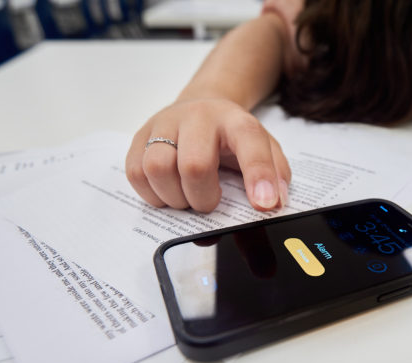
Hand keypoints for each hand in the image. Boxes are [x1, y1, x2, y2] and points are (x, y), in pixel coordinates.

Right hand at [125, 98, 290, 212]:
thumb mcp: (264, 149)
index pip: (250, 143)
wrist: (201, 109)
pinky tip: (168, 191)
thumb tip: (273, 204)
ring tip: (186, 197)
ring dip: (174, 197)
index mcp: (235, 120)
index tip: (264, 205)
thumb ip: (275, 175)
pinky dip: (152, 194)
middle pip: (194, 166)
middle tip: (209, 203)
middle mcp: (198, 116)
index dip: (258, 177)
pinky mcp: (140, 137)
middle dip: (203, 199)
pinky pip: (136, 173)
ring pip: (157, 169)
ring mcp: (164, 124)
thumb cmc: (231, 138)